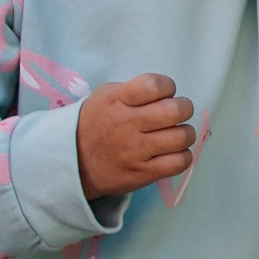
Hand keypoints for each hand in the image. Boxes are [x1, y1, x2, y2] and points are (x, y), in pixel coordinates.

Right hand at [75, 73, 196, 199]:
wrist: (74, 163)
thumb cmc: (97, 123)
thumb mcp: (107, 97)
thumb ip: (135, 91)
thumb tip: (169, 95)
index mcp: (117, 100)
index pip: (154, 85)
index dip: (167, 86)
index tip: (164, 94)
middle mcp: (127, 124)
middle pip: (175, 111)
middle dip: (183, 108)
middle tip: (177, 114)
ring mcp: (135, 151)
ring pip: (182, 137)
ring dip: (185, 133)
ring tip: (176, 134)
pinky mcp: (142, 174)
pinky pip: (179, 163)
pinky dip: (183, 156)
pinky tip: (173, 152)